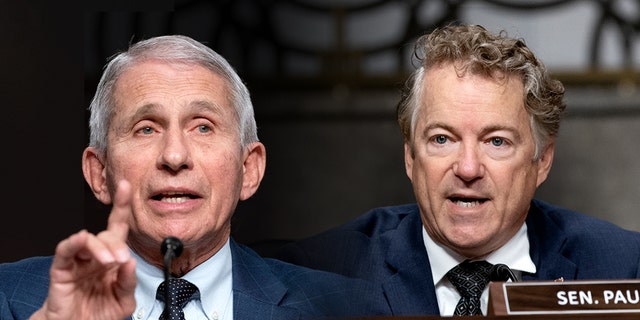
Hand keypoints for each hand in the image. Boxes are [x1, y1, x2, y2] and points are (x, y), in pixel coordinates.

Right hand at [30, 181, 136, 319]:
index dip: (122, 207)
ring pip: (89, 240)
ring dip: (101, 247)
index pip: (118, 228)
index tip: (127, 187)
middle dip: (117, 245)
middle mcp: (96, 256)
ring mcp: (79, 261)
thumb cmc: (99, 314)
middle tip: (121, 261)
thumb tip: (130, 262)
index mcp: (112, 259)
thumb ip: (129, 282)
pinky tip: (81, 240)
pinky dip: (74, 242)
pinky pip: (66, 250)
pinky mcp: (62, 269)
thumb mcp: (124, 301)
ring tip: (109, 262)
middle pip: (108, 235)